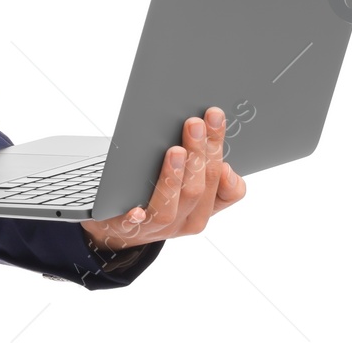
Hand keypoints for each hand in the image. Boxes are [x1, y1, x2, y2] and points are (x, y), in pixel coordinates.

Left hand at [80, 106, 247, 251]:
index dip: (224, 158)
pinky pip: (134, 226)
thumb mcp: (191, 186)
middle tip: (195, 123)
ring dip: (173, 178)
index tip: (216, 125)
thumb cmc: (160, 197)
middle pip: (197, 189)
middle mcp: (186, 221)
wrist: (123, 227)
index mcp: (206, 208)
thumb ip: (205, 168)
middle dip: (198, 154)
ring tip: (175, 151)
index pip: (228, 190)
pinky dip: (136, 218)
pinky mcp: (130, 228)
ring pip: (170, 208)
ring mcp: (158, 228)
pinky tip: (136, 209)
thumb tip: (216, 147)